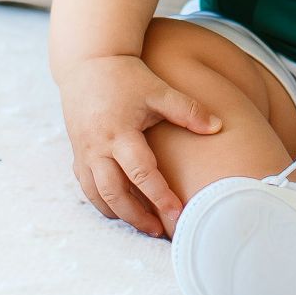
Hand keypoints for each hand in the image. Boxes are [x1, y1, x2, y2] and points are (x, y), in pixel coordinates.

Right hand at [55, 53, 222, 236]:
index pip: (141, 173)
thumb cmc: (127, 76)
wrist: (88, 63)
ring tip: (144, 226)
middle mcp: (98, 147)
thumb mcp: (159, 90)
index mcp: (120, 132)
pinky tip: (121, 211)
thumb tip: (218, 127)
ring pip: (97, 196)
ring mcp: (84, 152)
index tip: (178, 214)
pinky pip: (87, 188)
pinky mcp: (77, 154)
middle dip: (137, 217)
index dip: (160, 196)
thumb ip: (188, 110)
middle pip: (114, 193)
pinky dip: (103, 203)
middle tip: (161, 231)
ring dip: (119, 215)